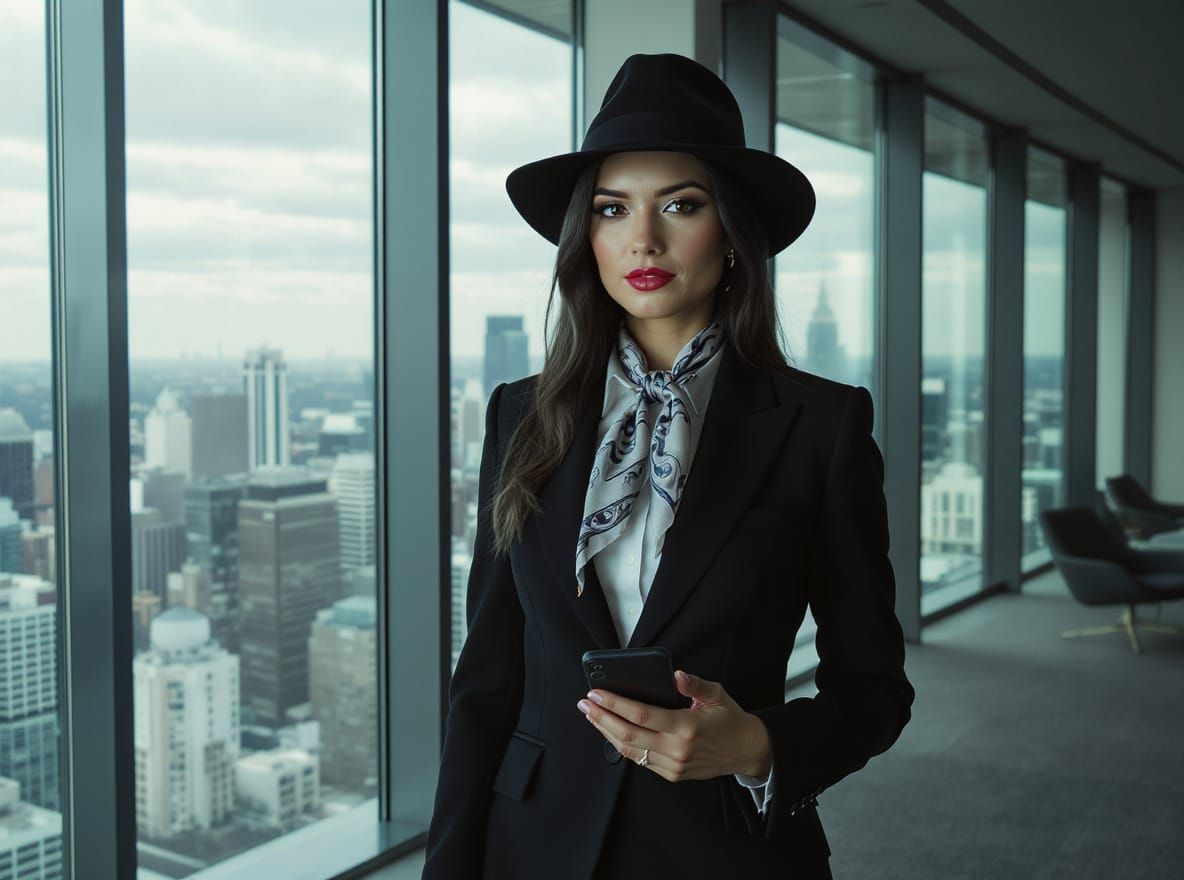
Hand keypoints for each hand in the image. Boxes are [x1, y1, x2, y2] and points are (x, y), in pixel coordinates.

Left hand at [577, 669, 772, 781]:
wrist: (746, 751)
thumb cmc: (730, 719)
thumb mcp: (717, 694)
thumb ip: (694, 684)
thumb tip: (675, 674)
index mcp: (686, 727)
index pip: (641, 714)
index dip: (614, 703)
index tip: (595, 693)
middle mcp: (676, 749)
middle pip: (628, 734)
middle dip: (601, 717)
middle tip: (585, 703)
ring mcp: (672, 765)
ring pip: (630, 750)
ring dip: (606, 732)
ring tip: (592, 715)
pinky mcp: (671, 774)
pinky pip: (639, 760)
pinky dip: (621, 744)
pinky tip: (611, 731)